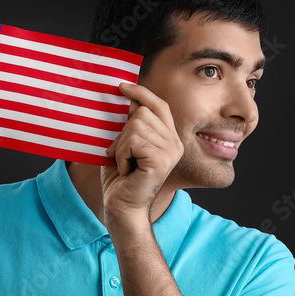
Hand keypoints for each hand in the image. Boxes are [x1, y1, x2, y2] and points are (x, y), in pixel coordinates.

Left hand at [101, 82, 182, 225]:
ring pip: (135, 125)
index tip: (121, 86)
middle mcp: (174, 143)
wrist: (121, 209)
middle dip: (123, 132)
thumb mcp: (124, 145)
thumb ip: (130, 125)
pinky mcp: (161, 160)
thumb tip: (129, 100)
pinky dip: (121, 154)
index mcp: (169, 138)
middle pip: (142, 113)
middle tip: (120, 155)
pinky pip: (132, 141)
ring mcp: (170, 152)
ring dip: (120, 145)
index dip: (141, 92)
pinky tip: (126, 170)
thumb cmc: (120, 180)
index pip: (159, 105)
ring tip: (124, 164)